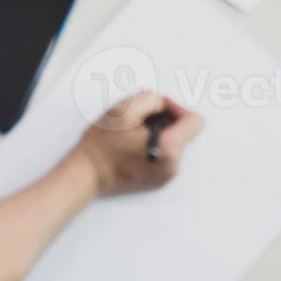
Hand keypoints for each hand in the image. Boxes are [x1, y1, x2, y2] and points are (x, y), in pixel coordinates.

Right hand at [70, 91, 203, 196]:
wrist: (86, 174)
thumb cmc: (101, 145)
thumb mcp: (123, 111)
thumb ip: (150, 99)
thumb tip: (162, 104)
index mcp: (168, 148)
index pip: (194, 121)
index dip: (176, 108)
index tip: (156, 108)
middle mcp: (173, 165)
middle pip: (184, 132)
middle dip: (163, 121)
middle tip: (137, 121)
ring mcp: (166, 176)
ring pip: (173, 143)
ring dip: (156, 133)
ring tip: (130, 135)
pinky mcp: (158, 181)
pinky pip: (164, 156)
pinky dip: (152, 146)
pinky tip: (130, 147)